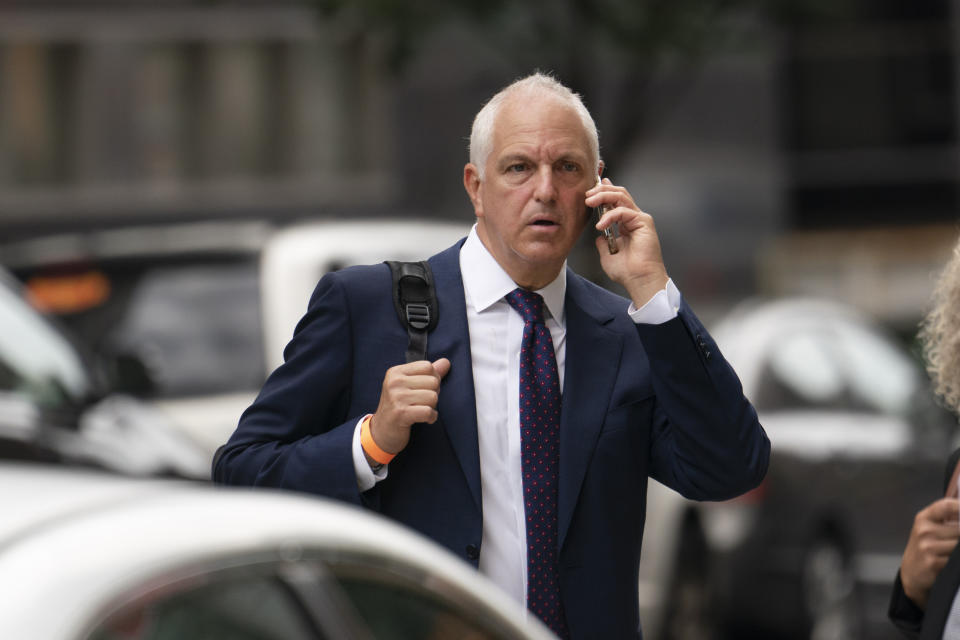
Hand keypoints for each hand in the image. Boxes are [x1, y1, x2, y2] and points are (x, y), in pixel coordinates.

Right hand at [369, 358, 450, 456]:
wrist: (382, 431)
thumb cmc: (398, 407)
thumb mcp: (409, 386)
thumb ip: (428, 373)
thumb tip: (446, 362)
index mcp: (396, 372)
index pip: (428, 366)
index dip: (433, 378)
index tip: (424, 389)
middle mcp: (395, 382)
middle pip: (433, 381)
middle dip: (433, 394)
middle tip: (421, 402)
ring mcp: (397, 397)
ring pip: (433, 396)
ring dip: (432, 407)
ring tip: (421, 410)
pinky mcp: (401, 413)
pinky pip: (429, 411)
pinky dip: (431, 417)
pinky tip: (424, 419)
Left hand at [585, 178, 668, 306]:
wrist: (639, 280)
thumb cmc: (628, 272)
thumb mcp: (608, 254)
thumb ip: (603, 242)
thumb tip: (599, 236)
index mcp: (627, 224)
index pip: (616, 201)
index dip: (605, 191)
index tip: (591, 189)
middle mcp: (634, 219)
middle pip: (619, 194)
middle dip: (601, 190)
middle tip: (588, 195)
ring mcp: (640, 219)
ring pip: (621, 196)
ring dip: (603, 196)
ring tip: (590, 202)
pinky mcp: (643, 222)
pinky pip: (623, 211)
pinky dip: (610, 216)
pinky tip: (601, 225)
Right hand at [900, 497, 959, 608]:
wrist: (912, 572)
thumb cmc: (925, 548)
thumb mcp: (928, 528)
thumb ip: (946, 518)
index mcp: (924, 518)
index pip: (947, 505)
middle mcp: (924, 531)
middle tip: (954, 539)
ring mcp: (928, 547)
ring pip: (959, 544)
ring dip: (959, 550)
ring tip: (951, 551)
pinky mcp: (933, 562)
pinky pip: (956, 559)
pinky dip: (956, 560)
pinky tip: (950, 560)